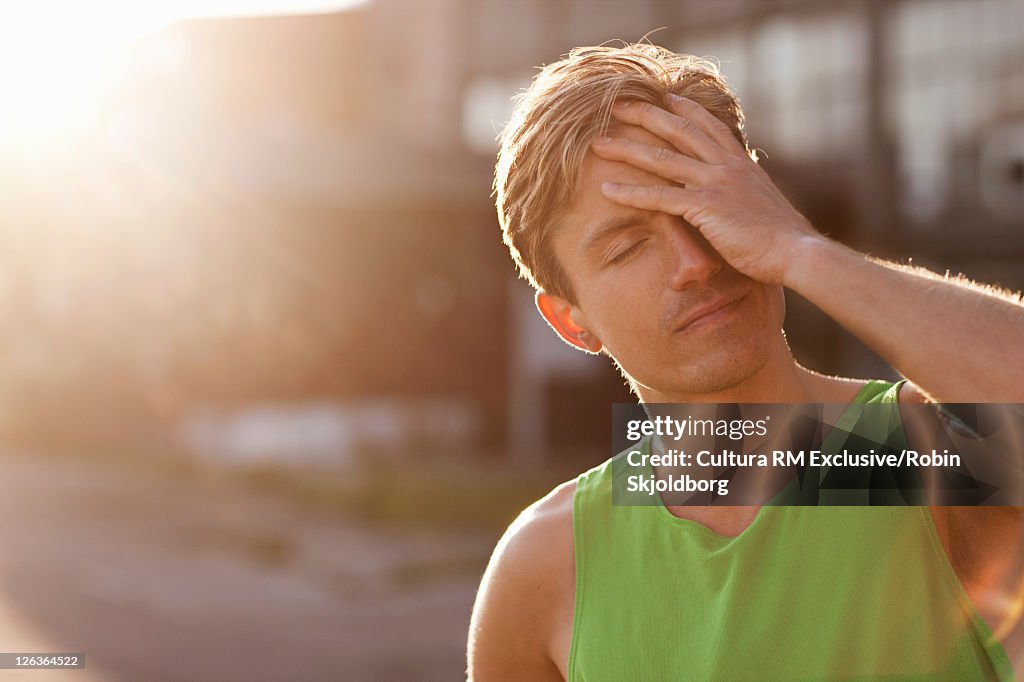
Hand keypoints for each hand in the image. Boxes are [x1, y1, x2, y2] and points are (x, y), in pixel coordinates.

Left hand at [591, 94, 825, 285]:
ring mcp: (715, 183)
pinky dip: (630, 192)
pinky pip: (659, 196)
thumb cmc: (782, 237)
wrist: (797, 251)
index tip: (664, 97)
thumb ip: (746, 192)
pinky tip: (606, 189)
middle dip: (645, 116)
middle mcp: (726, 166)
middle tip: (617, 106)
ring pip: (662, 158)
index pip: (709, 125)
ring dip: (626, 149)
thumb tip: (741, 194)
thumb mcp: (763, 204)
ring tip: (597, 144)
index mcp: (741, 163)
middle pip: (679, 131)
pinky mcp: (705, 207)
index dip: (684, 109)